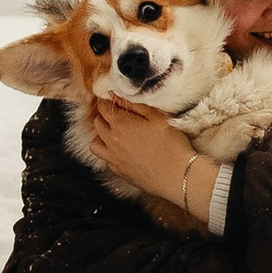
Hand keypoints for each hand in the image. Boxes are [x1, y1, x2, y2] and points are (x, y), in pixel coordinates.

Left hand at [87, 94, 212, 221]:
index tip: (113, 100)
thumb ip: (135, 106)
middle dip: (103, 116)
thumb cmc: (171, 144)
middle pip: (97, 124)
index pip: (102, 108)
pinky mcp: (119, 172)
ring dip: (101, 136)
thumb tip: (117, 96)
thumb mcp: (158, 117)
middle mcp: (112, 141)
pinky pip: (105, 160)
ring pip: (94, 144)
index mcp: (121, 124)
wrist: (177, 176)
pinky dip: (109, 153)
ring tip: (114, 135)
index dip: (106, 101)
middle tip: (116, 115)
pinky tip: (122, 152)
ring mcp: (114, 159)